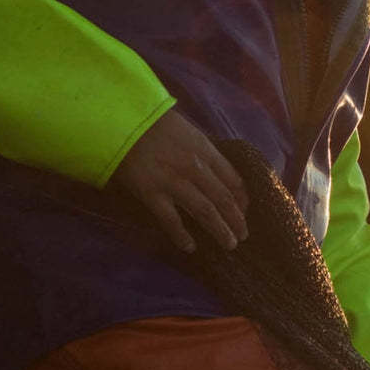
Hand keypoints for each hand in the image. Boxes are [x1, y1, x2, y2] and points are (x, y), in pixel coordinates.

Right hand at [110, 111, 247, 253]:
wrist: (124, 122)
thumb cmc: (155, 124)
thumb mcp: (190, 133)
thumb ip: (205, 152)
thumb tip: (217, 172)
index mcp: (206, 151)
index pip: (233, 180)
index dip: (242, 199)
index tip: (245, 212)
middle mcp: (196, 168)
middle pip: (223, 199)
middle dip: (236, 220)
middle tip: (243, 236)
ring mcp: (175, 183)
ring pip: (205, 212)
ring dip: (220, 230)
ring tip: (229, 245)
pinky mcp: (153, 194)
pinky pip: (171, 220)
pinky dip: (182, 236)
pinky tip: (190, 247)